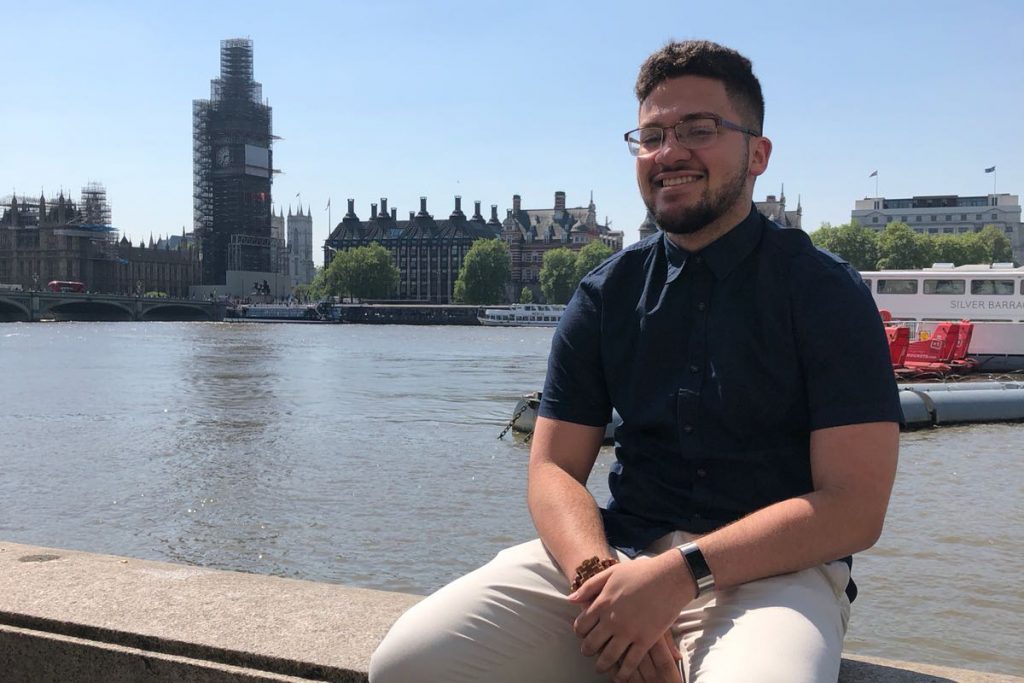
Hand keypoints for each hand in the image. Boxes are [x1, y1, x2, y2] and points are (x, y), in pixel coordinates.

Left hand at [569, 553, 692, 682]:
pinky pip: (630, 662)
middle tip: (589, 653)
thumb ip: (589, 586)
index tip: (583, 635)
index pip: (582, 626)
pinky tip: (620, 677)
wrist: (669, 577)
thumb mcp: (611, 573)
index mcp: (602, 603)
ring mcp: (628, 632)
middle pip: (592, 644)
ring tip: (601, 668)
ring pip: (608, 657)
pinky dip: (623, 673)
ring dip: (602, 665)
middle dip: (588, 651)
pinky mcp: (645, 640)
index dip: (580, 633)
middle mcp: (612, 620)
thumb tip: (570, 599)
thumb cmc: (641, 572)